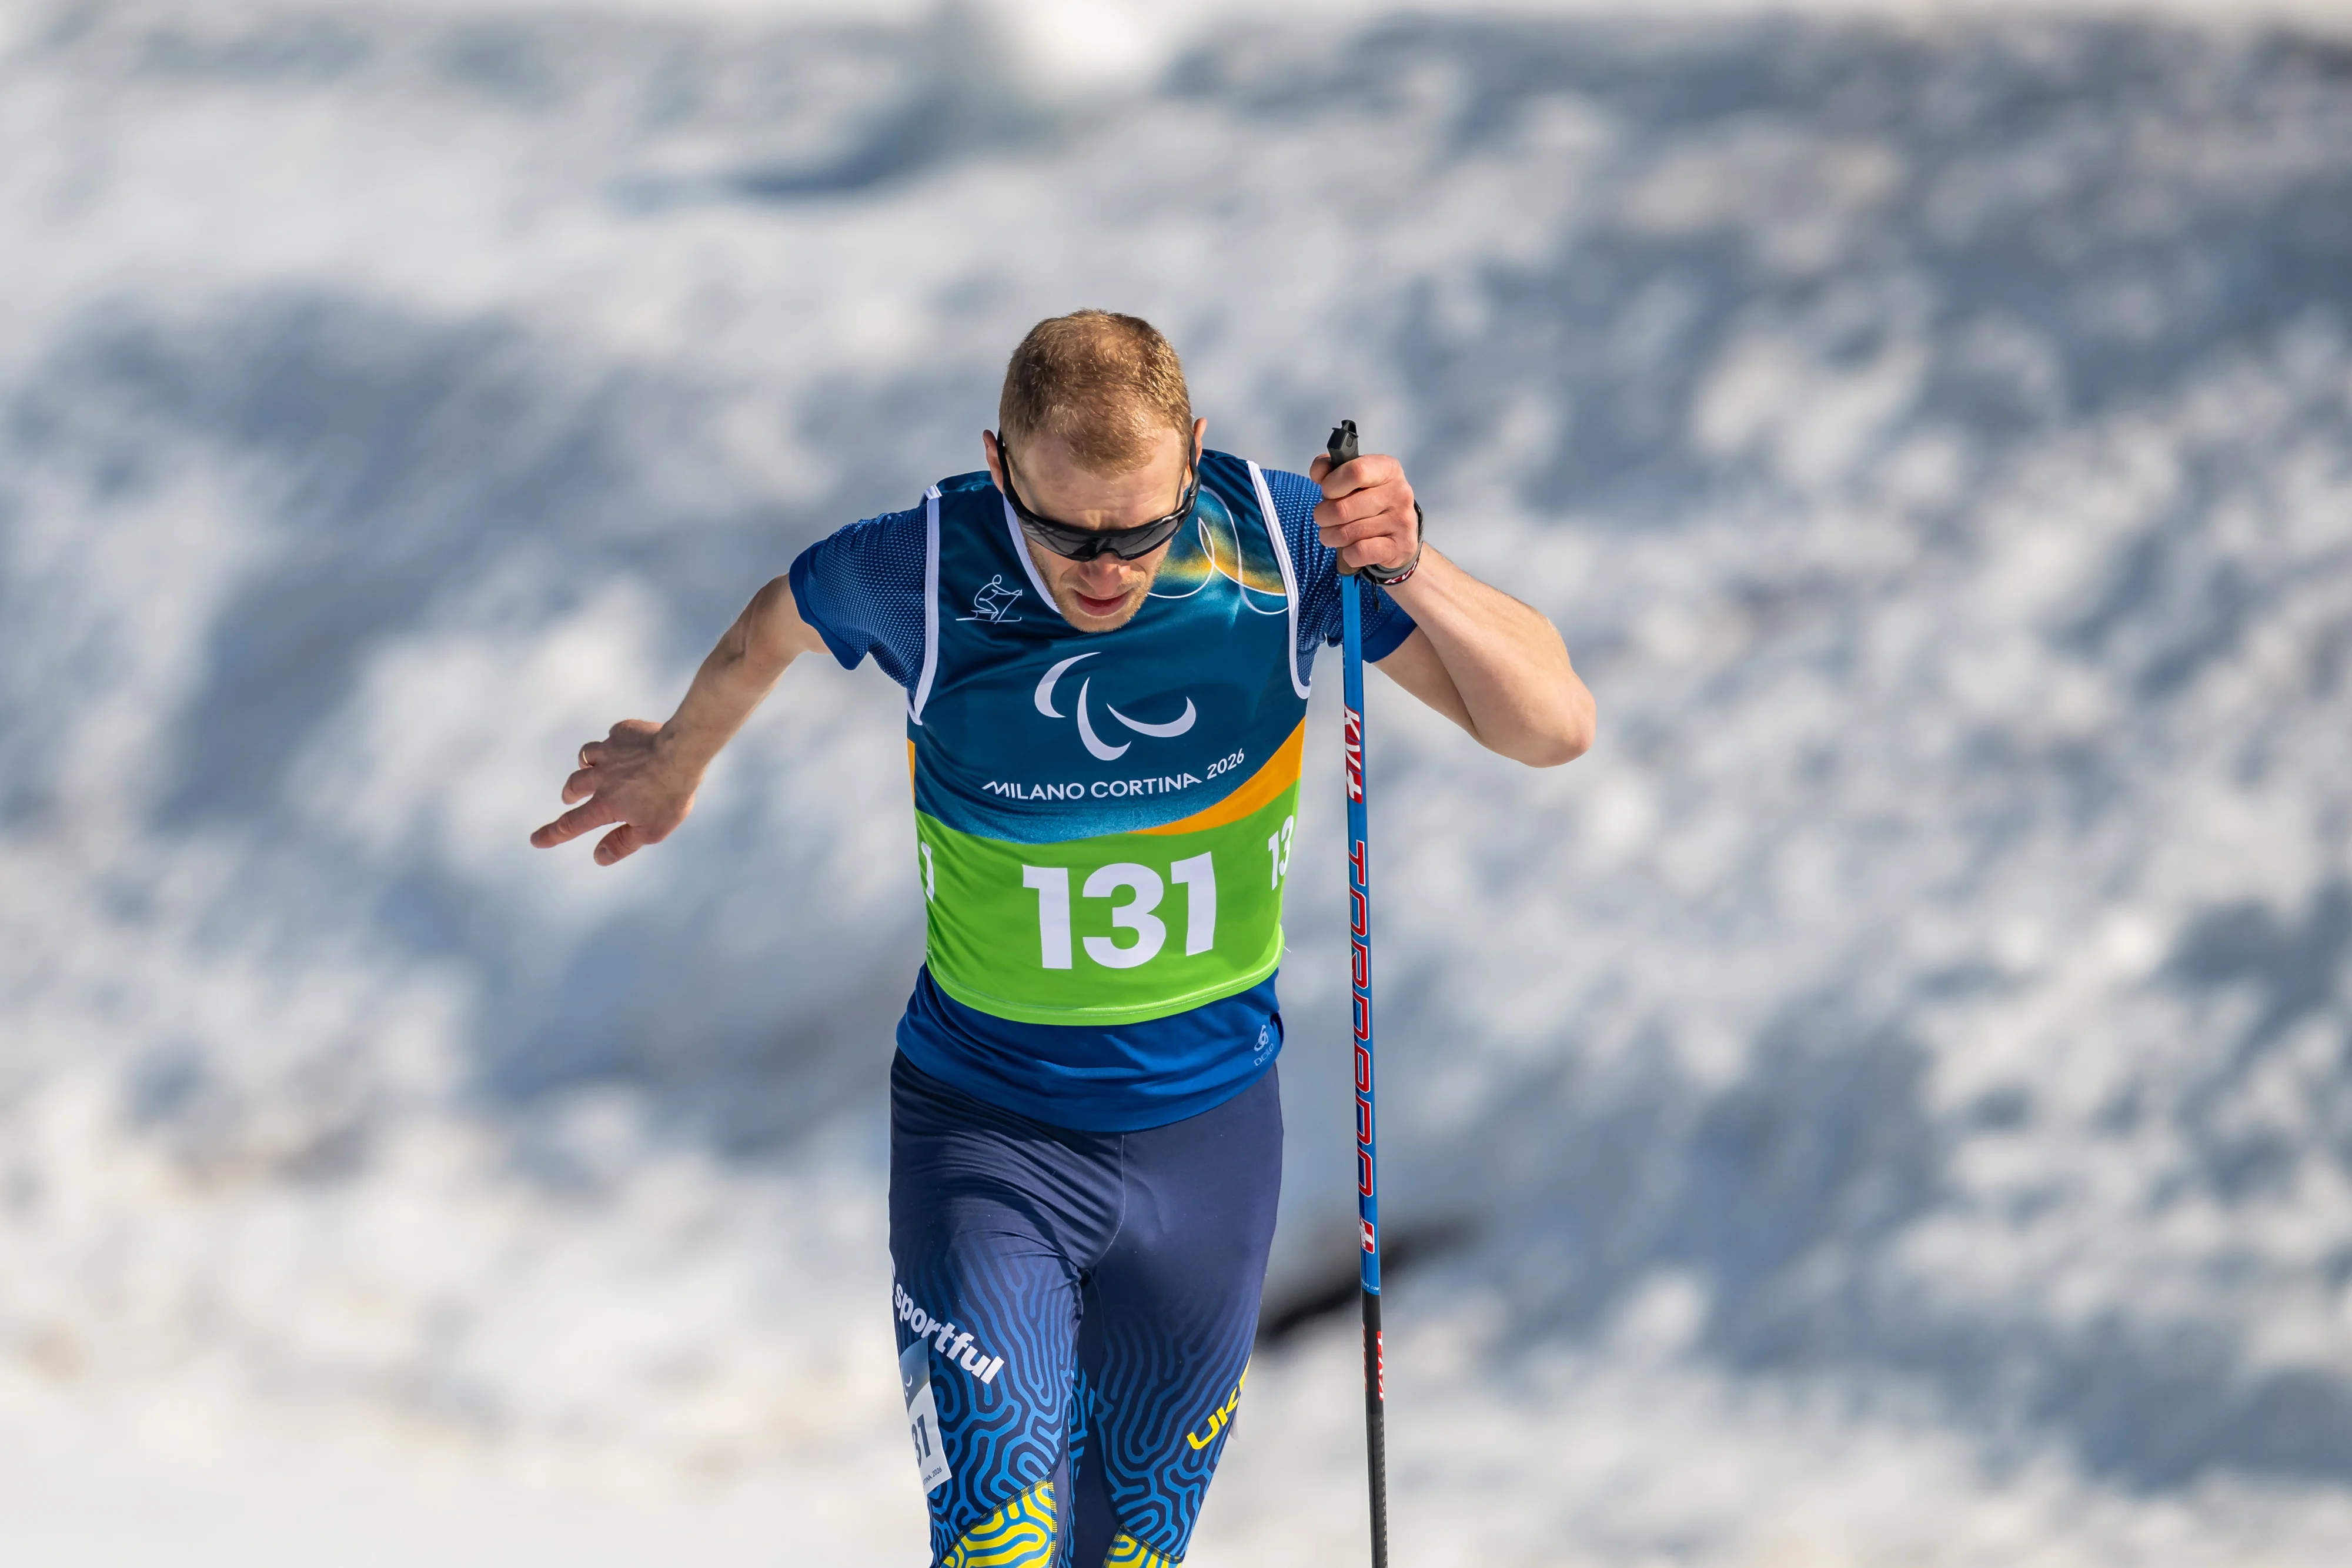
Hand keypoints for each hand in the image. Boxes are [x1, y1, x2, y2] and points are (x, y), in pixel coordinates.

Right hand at [529, 719, 697, 864]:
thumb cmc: (670, 796)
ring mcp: (610, 751)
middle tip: (569, 797)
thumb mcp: (651, 831)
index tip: (535, 840)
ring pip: (585, 756)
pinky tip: (625, 745)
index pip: (572, 824)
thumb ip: (622, 844)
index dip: (552, 834)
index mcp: (606, 804)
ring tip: (590, 768)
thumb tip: (598, 857)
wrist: (682, 752)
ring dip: (584, 765)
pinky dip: (613, 743)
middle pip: (574, 785)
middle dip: (569, 793)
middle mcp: (601, 777)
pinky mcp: (623, 732)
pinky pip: (611, 736)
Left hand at [1308, 449, 1418, 574]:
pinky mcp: (1400, 547)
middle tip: (1324, 518)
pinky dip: (1347, 553)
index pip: (1355, 472)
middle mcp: (1399, 493)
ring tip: (1334, 533)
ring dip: (1330, 536)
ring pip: (1346, 533)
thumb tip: (1318, 473)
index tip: (1327, 491)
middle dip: (1323, 516)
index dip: (1331, 485)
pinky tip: (1352, 548)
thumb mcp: (1354, 479)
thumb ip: (1331, 468)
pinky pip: (1358, 552)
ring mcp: (1402, 521)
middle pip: (1342, 508)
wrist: (1399, 535)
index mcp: (1388, 469)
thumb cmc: (1369, 502)